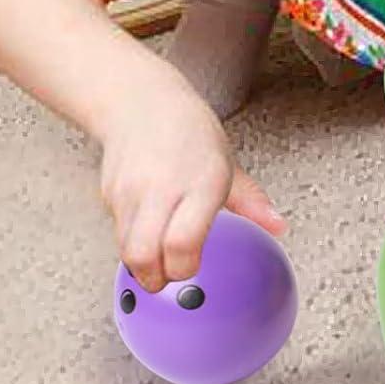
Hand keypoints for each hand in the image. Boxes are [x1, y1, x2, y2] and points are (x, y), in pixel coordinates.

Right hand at [98, 71, 284, 292]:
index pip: (183, 241)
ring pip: (125, 249)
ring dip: (141, 265)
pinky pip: (117, 232)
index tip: (194, 269)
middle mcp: (161, 189)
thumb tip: (276, 226)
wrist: (141, 104)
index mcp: (200, 183)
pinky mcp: (108, 195)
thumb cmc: (189, 133)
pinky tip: (147, 235)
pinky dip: (131, 242)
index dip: (185, 267)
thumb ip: (251, 202)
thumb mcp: (228, 165)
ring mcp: (130, 193)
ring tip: (159, 262)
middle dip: (156, 278)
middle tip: (170, 278)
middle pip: (143, 254)